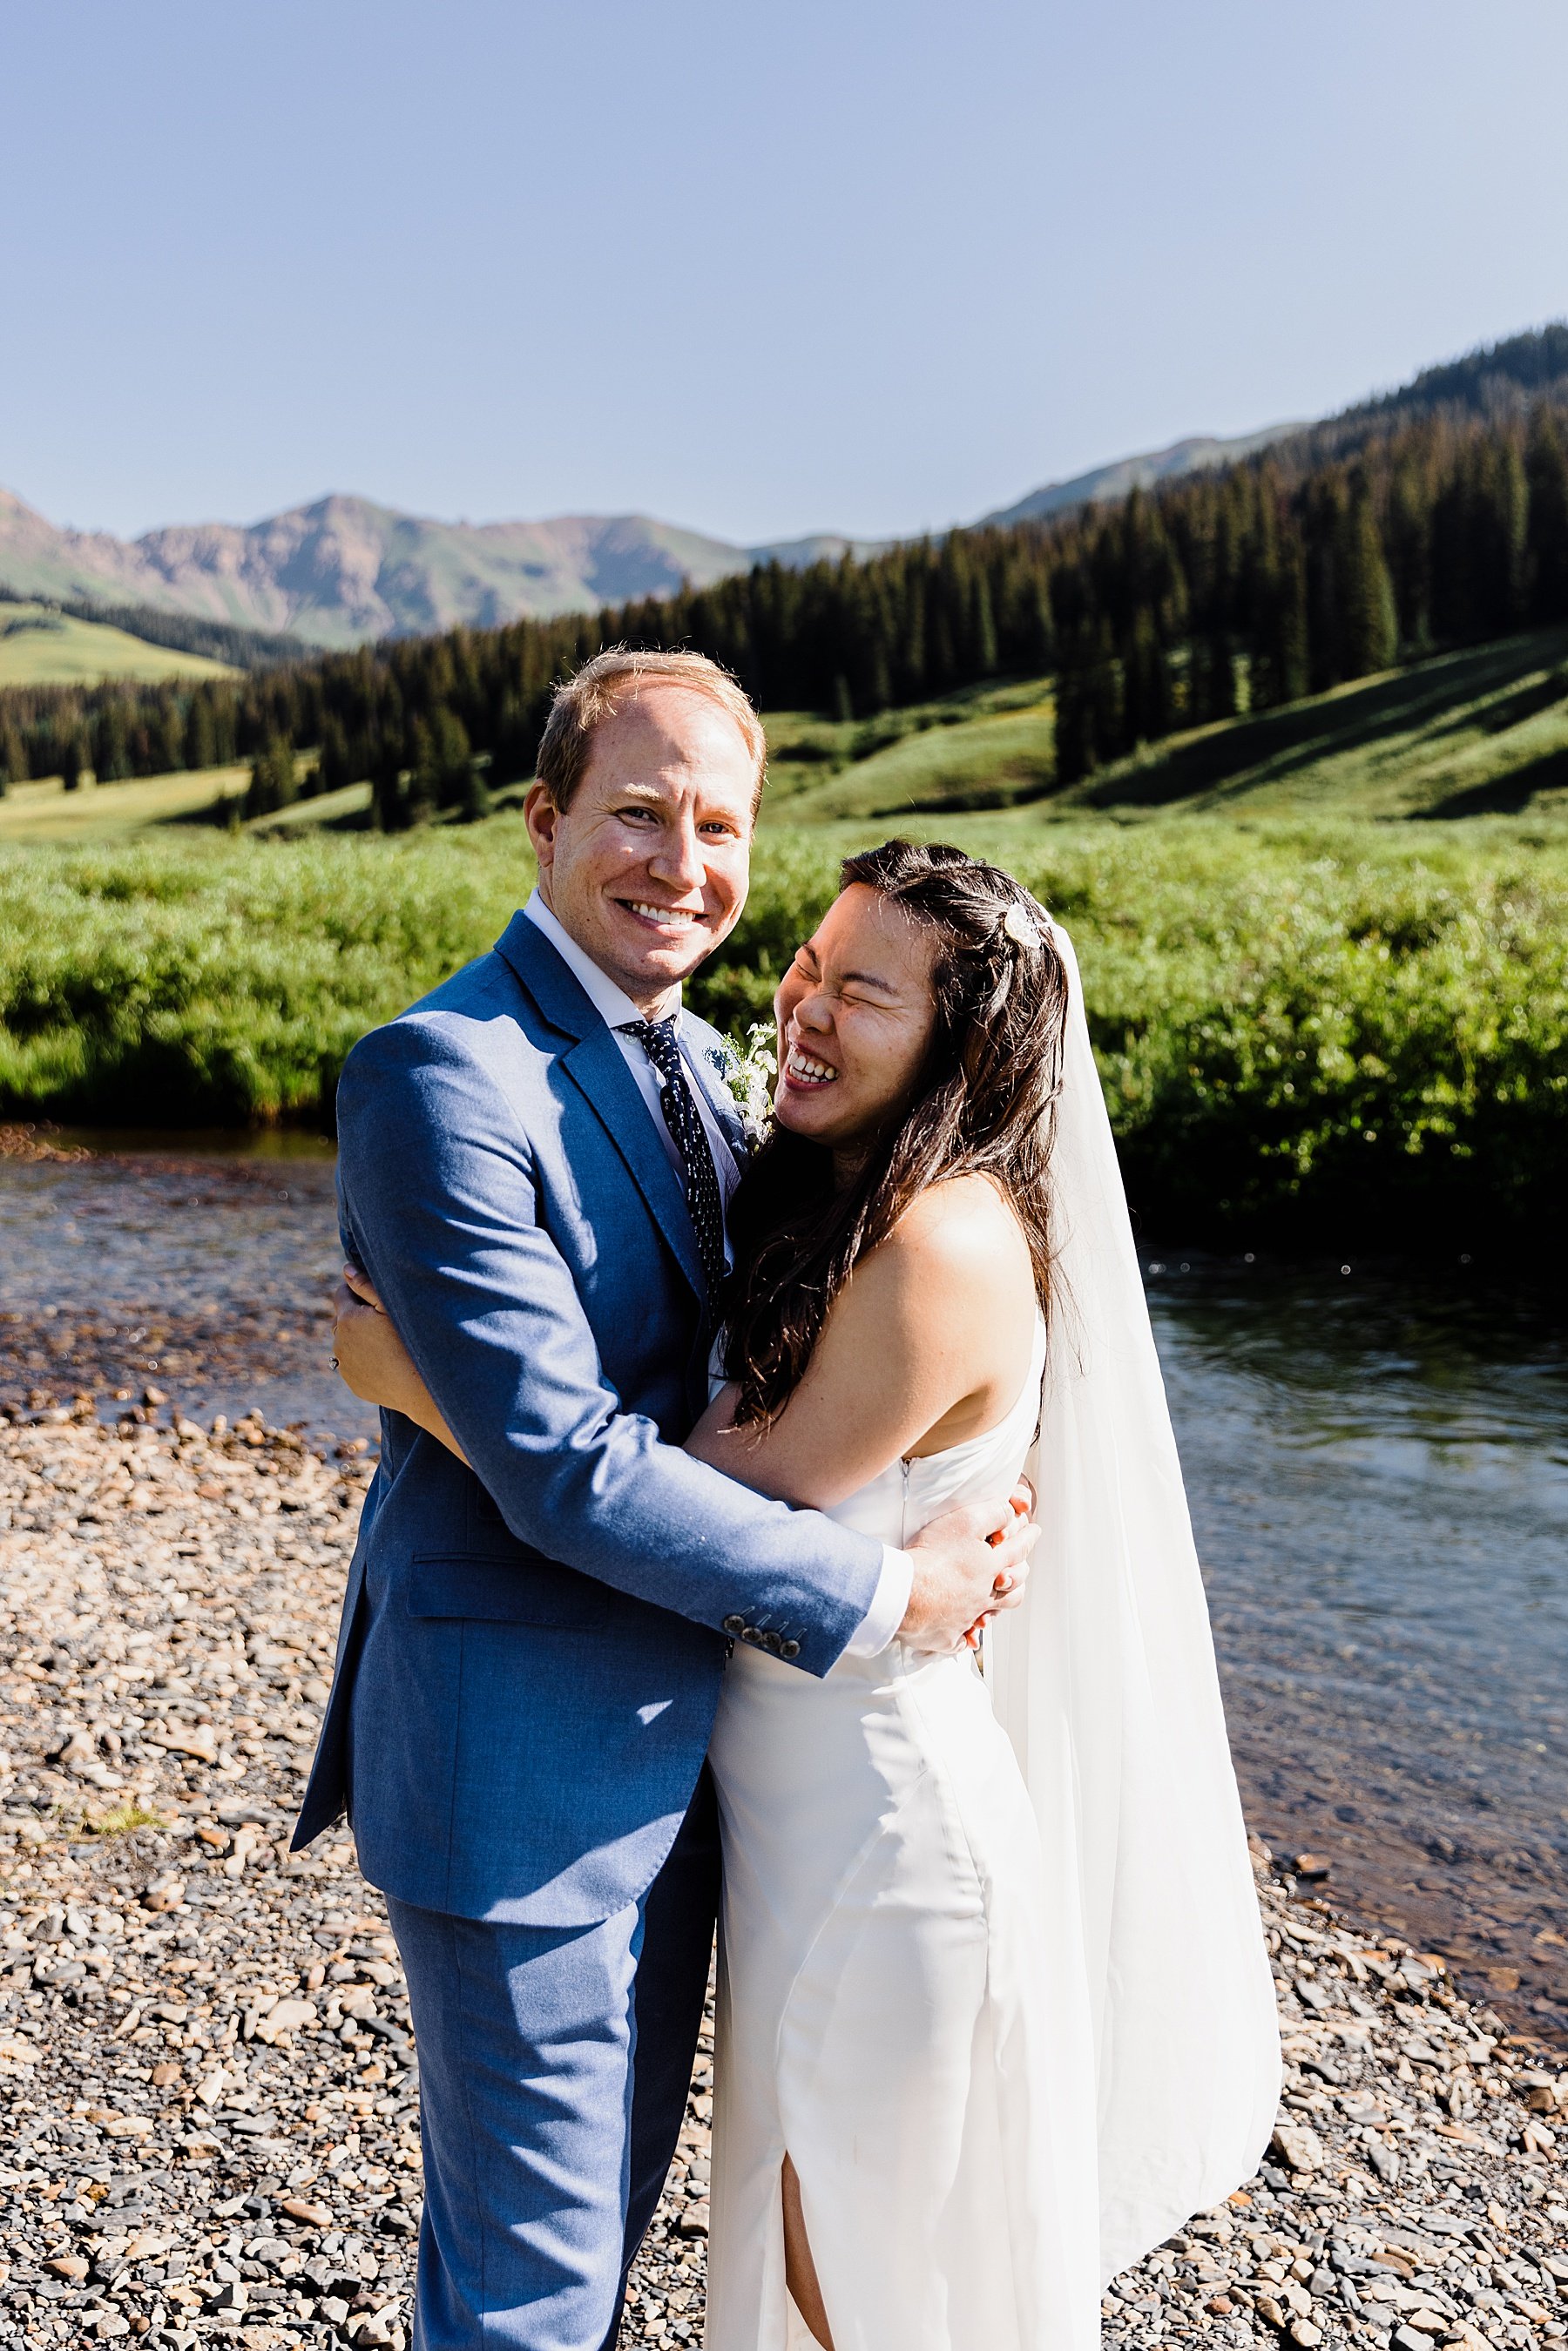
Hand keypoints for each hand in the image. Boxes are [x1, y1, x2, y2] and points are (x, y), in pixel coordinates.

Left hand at [331, 1263, 404, 1406]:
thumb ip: (366, 1285)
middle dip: (355, 1315)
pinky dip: (363, 1359)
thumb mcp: (391, 1306)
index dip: (355, 1290)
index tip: (371, 1295)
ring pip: (346, 1343)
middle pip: (341, 1319)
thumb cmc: (410, 1340)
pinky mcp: (353, 1382)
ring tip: (384, 1341)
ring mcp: (345, 1365)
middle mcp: (339, 1342)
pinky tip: (384, 1359)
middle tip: (381, 1318)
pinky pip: (353, 1364)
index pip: (340, 1294)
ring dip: (357, 1338)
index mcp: (347, 1319)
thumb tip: (346, 1270)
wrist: (419, 1386)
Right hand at [899, 1493, 1038, 1654]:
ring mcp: (967, 1617)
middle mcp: (985, 1595)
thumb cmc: (933, 1557)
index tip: (1034, 1531)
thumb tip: (1011, 1512)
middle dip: (1018, 1577)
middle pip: (1014, 1589)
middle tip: (1016, 1571)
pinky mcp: (947, 1636)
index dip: (1028, 1537)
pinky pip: (962, 1639)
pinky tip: (962, 1633)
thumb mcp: (967, 1521)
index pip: (1020, 1549)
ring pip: (991, 1615)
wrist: (905, 1593)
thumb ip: (994, 1513)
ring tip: (993, 1603)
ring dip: (995, 1609)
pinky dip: (965, 1636)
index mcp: (993, 1567)